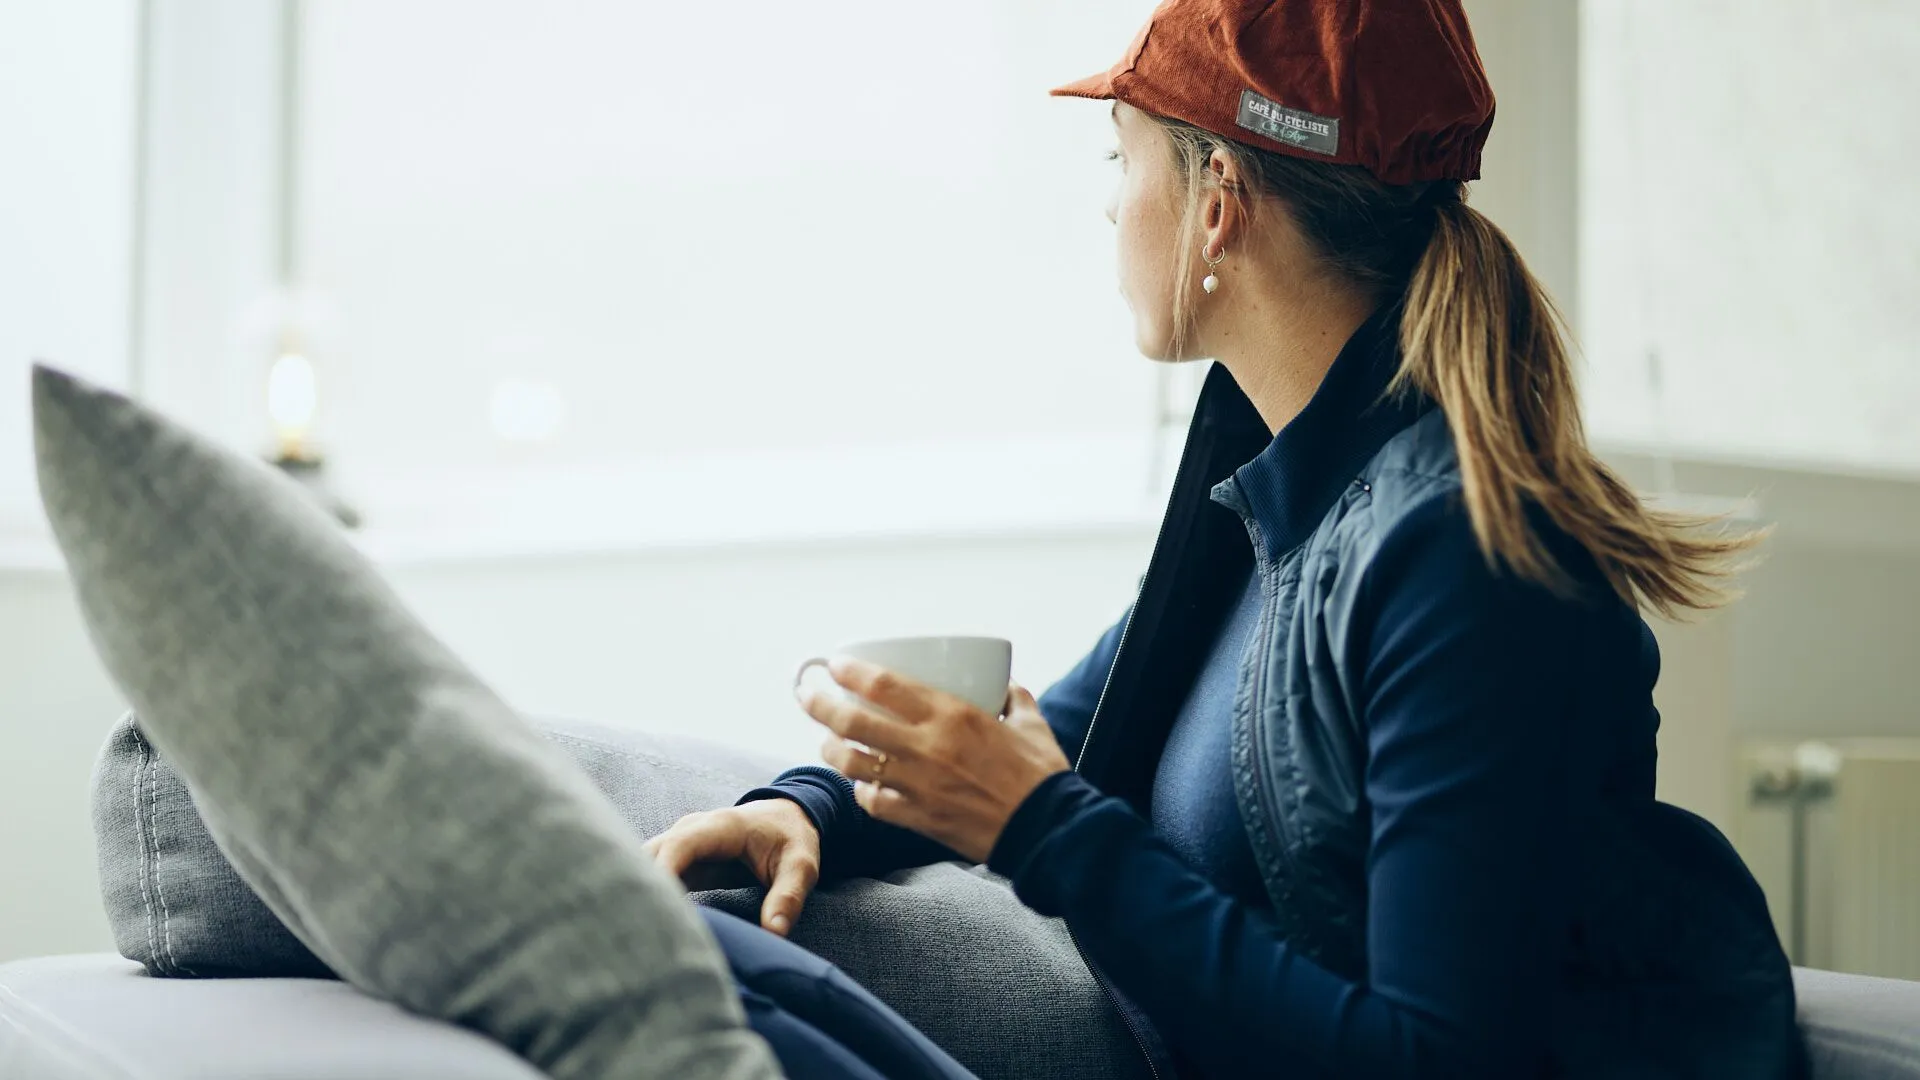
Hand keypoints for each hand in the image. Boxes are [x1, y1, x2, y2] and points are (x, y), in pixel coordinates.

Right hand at [643, 798, 819, 936]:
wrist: (786, 817)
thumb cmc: (792, 838)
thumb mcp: (801, 866)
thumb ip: (788, 897)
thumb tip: (773, 932)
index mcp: (721, 827)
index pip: (679, 846)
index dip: (661, 875)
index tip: (653, 910)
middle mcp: (692, 830)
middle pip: (650, 856)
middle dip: (642, 890)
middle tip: (641, 934)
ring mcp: (683, 843)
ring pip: (645, 865)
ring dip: (642, 896)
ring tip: (642, 936)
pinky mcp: (681, 860)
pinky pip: (655, 876)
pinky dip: (651, 898)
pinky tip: (651, 927)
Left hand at [795, 656, 1070, 862]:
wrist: (1047, 830)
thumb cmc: (1041, 775)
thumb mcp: (1031, 722)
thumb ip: (1013, 697)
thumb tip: (1004, 684)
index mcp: (952, 714)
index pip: (883, 684)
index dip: (849, 671)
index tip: (835, 664)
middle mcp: (927, 746)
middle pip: (851, 720)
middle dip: (819, 703)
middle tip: (807, 694)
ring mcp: (918, 785)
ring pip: (851, 762)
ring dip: (830, 749)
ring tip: (827, 741)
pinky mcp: (919, 818)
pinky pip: (872, 802)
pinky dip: (860, 791)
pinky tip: (861, 784)